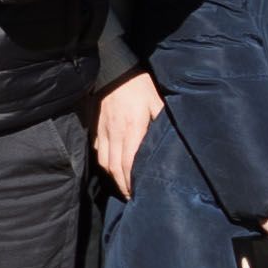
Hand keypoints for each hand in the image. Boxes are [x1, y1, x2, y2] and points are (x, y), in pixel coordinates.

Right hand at [92, 70, 162, 196]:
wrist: (113, 70)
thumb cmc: (138, 85)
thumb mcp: (157, 101)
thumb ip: (162, 121)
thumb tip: (171, 139)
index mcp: (132, 130)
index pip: (130, 163)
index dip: (132, 182)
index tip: (138, 194)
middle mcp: (115, 134)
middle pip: (115, 168)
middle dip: (123, 186)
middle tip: (131, 197)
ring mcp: (103, 131)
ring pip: (104, 162)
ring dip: (112, 177)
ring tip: (121, 186)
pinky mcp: (96, 127)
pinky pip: (98, 150)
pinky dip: (104, 162)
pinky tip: (111, 167)